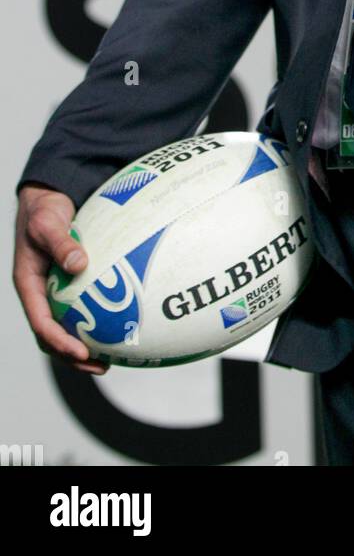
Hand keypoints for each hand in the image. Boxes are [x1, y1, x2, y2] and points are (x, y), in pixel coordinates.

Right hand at [13, 184, 109, 374]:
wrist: (47, 198)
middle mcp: (40, 292)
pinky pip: (79, 308)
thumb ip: (61, 243)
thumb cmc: (43, 210)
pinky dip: (94, 321)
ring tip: (110, 357)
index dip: (59, 341)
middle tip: (101, 364)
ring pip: (65, 326)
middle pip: (52, 335)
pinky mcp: (68, 283)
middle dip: (73, 355)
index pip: (40, 322)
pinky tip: (117, 325)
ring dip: (84, 344)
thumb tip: (80, 264)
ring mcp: (53, 290)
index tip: (81, 352)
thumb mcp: (47, 224)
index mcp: (28, 284)